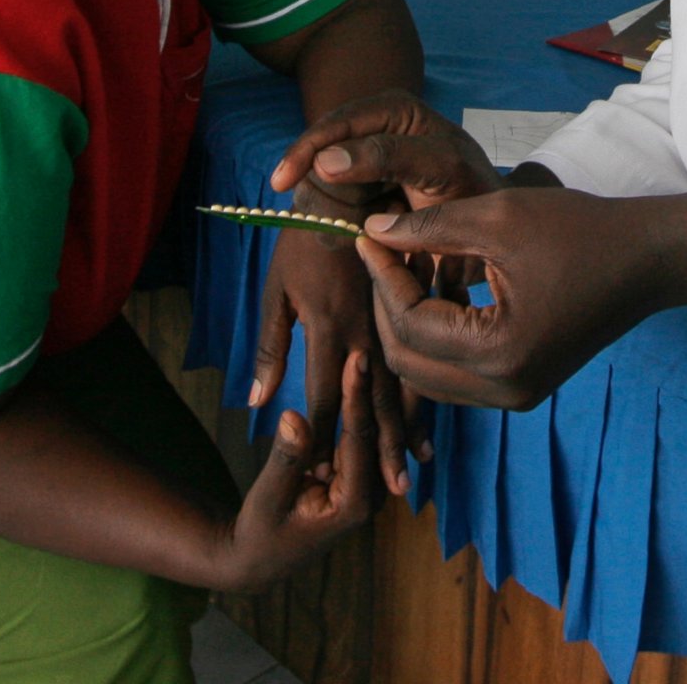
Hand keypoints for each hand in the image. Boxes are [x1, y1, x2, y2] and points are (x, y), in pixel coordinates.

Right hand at [202, 352, 379, 591]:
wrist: (259, 558)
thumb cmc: (259, 531)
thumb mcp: (267, 497)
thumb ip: (286, 458)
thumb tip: (294, 416)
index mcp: (353, 505)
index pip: (360, 441)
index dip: (356, 397)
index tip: (354, 359)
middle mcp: (369, 498)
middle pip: (374, 433)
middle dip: (367, 389)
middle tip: (364, 345)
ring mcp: (366, 489)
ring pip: (373, 433)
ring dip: (366, 395)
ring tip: (366, 350)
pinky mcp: (357, 480)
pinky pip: (363, 438)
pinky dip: (360, 407)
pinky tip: (361, 376)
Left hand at [249, 222, 421, 494]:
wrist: (348, 190)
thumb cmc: (302, 241)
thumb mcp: (276, 293)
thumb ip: (270, 351)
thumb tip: (256, 404)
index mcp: (329, 329)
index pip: (330, 401)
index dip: (327, 443)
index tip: (326, 479)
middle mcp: (367, 332)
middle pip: (374, 406)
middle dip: (378, 452)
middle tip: (387, 496)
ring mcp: (393, 321)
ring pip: (404, 388)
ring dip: (405, 432)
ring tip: (411, 471)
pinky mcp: (411, 307)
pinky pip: (421, 359)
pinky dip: (424, 395)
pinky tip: (429, 420)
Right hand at [268, 93, 502, 213]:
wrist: (487, 223)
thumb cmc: (474, 189)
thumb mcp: (442, 167)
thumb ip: (388, 157)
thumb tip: (325, 161)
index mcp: (393, 109)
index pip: (335, 125)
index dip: (305, 151)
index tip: (282, 183)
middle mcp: (372, 128)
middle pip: (319, 158)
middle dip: (325, 194)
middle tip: (357, 223)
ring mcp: (362, 161)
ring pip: (317, 188)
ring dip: (334, 213)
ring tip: (371, 226)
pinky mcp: (356, 193)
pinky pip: (328, 209)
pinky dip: (337, 226)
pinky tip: (363, 232)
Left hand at [355, 186, 686, 409]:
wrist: (646, 258)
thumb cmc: (581, 231)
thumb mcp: (499, 218)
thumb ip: (430, 229)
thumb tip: (372, 231)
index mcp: (501, 353)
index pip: (411, 326)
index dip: (383, 279)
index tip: (368, 237)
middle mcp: (506, 390)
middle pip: (409, 362)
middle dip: (387, 306)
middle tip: (382, 253)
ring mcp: (516, 396)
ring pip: (428, 375)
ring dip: (408, 324)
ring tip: (408, 267)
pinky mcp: (522, 387)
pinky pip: (455, 374)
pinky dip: (436, 337)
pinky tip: (440, 289)